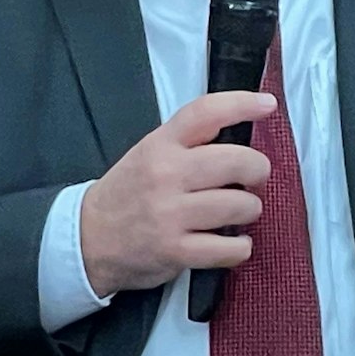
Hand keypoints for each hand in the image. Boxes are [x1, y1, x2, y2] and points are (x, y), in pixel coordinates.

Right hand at [80, 91, 275, 296]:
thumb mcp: (149, 153)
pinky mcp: (176, 251)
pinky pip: (229, 248)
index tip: (266, 105)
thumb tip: (240, 132)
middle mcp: (166, 175)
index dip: (241, 104)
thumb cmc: (128, 193)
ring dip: (250, 210)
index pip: (205, 113)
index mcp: (160, 145)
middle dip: (257, 169)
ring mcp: (170, 215)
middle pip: (237, 161)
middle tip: (254, 177)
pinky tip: (231, 243)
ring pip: (240, 205)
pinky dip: (240, 247)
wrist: (88, 238)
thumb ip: (188, 142)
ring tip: (239, 212)